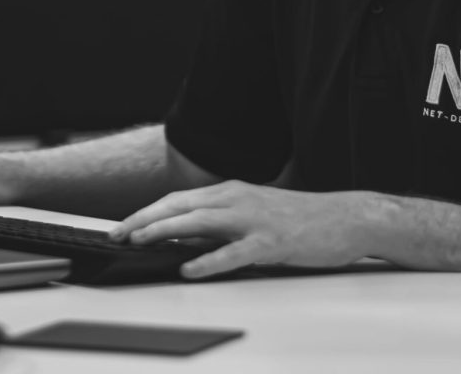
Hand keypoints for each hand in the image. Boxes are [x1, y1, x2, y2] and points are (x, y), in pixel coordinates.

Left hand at [109, 180, 372, 278]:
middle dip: (145, 219)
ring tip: (139, 242)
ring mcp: (254, 219)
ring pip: (200, 222)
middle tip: (117, 233)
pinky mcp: (271, 242)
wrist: (344, 217)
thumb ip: (220, 224)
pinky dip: (208, 260)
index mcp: (232, 192)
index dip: (148, 212)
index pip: (179, 199)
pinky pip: (233, 252)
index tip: (123, 225)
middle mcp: (238, 199)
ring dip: (165, 231)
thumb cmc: (299, 219)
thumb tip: (183, 239)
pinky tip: (188, 268)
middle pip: (180, 206)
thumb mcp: (253, 214)